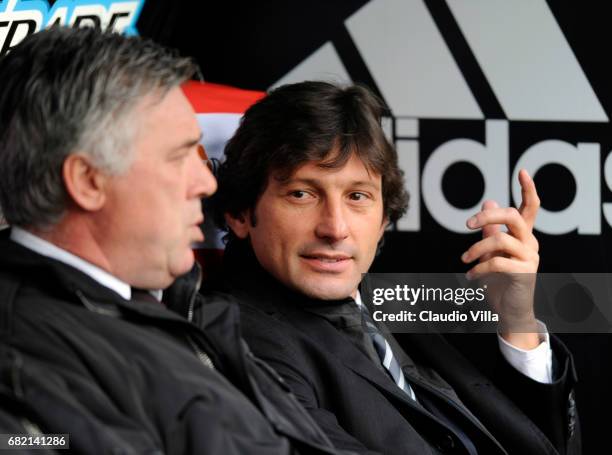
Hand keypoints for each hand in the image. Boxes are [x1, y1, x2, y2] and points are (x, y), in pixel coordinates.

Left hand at [461, 169, 540, 348]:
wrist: (509, 311)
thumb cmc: (500, 281)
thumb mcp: (492, 253)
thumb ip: (491, 230)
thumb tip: (488, 203)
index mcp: (523, 235)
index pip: (530, 207)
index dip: (528, 189)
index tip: (521, 171)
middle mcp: (530, 243)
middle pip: (514, 217)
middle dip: (488, 217)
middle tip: (467, 224)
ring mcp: (530, 258)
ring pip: (500, 241)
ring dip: (476, 249)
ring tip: (464, 261)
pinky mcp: (524, 273)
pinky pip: (496, 263)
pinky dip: (478, 269)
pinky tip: (470, 277)